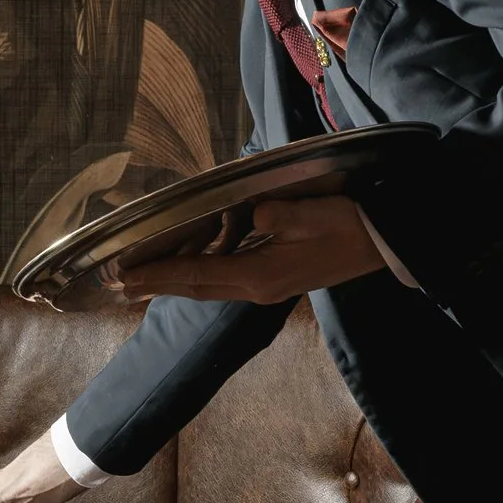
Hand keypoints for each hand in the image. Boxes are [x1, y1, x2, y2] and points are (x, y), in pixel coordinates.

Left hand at [112, 189, 387, 304]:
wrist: (385, 245)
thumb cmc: (351, 225)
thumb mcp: (312, 214)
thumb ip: (276, 216)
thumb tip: (251, 216)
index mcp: (260, 275)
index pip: (196, 274)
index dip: (158, 273)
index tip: (124, 274)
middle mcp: (256, 288)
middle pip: (195, 287)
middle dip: (155, 283)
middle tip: (117, 282)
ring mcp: (266, 287)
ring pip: (208, 286)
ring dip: (173, 281)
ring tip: (140, 279)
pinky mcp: (275, 279)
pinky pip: (224, 280)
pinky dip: (198, 275)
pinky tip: (187, 270)